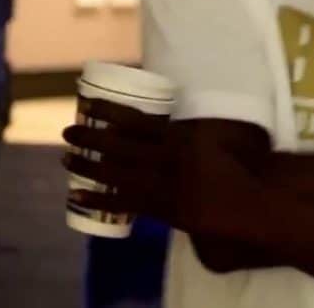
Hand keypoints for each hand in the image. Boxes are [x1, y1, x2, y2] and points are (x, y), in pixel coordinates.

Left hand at [62, 98, 264, 240]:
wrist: (247, 202)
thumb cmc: (239, 164)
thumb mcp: (217, 135)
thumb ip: (194, 126)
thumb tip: (175, 113)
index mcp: (177, 137)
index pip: (134, 121)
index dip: (108, 112)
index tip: (87, 103)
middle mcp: (163, 160)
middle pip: (117, 147)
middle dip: (89, 138)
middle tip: (67, 133)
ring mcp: (159, 185)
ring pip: (114, 174)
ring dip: (86, 167)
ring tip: (66, 160)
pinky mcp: (159, 209)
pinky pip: (121, 203)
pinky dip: (97, 200)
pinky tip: (77, 197)